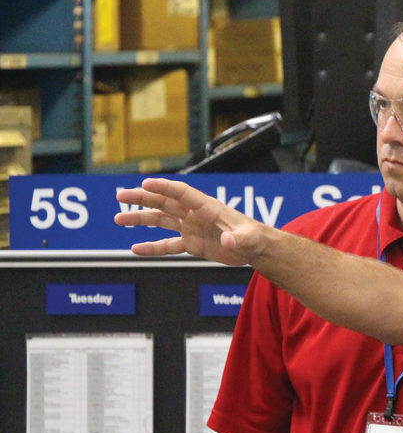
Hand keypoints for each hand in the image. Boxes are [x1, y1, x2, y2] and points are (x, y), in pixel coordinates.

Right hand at [115, 178, 268, 265]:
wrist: (254, 248)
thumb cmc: (254, 237)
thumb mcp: (248, 238)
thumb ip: (238, 239)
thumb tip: (228, 241)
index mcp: (208, 207)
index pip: (183, 193)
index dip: (165, 187)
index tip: (145, 183)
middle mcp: (195, 215)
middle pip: (165, 202)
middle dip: (143, 198)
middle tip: (120, 196)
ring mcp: (191, 228)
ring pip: (161, 220)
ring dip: (140, 219)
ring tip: (118, 219)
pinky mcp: (192, 244)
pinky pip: (168, 245)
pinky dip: (152, 247)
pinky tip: (135, 249)